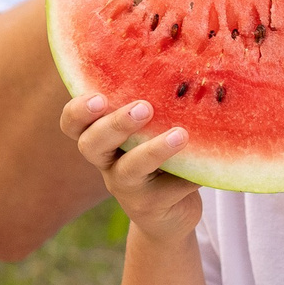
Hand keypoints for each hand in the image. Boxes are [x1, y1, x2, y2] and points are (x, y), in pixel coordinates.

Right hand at [62, 93, 202, 243]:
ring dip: (153, 150)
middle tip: (143, 108)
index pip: (73, 124)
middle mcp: (107, 163)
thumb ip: (155, 107)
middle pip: (91, 144)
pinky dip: (190, 174)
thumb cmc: (160, 158)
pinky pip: (169, 189)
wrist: (170, 215)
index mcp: (102, 139)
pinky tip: (209, 161)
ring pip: (129, 169)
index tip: (98, 96)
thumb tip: (185, 69)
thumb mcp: (152, 131)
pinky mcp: (151, 206)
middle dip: (114, 124)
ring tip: (180, 134)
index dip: (78, 111)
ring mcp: (126, 189)